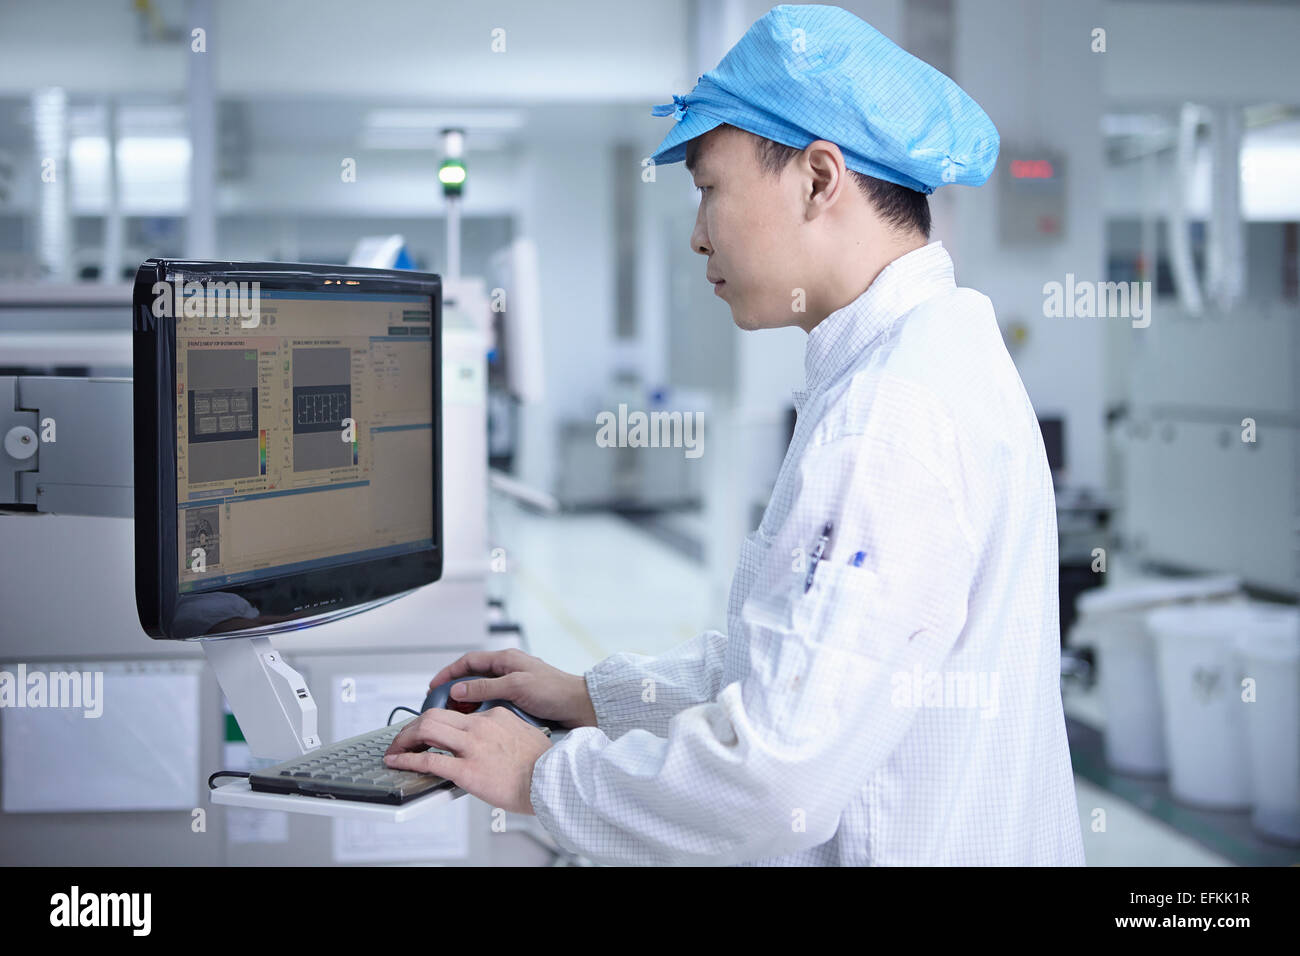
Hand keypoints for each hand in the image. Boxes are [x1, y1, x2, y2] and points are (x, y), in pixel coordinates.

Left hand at [383, 707, 550, 813]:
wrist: (553, 782)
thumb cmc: (544, 766)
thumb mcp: (524, 736)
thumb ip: (503, 733)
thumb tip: (490, 742)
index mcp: (495, 716)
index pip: (457, 712)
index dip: (437, 721)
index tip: (428, 730)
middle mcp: (480, 726)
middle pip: (434, 715)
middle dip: (413, 726)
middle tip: (404, 738)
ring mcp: (472, 746)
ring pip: (426, 729)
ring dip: (404, 739)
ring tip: (396, 749)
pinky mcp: (466, 770)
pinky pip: (427, 760)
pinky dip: (406, 759)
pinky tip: (397, 762)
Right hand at [427, 649, 598, 729]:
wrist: (580, 707)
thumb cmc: (555, 691)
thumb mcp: (516, 686)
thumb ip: (486, 687)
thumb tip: (459, 689)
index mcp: (506, 660)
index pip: (469, 662)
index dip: (449, 673)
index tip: (434, 686)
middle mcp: (508, 671)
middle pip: (473, 678)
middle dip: (455, 690)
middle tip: (441, 706)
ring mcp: (514, 686)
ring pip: (482, 693)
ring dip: (468, 704)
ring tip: (455, 718)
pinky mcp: (519, 702)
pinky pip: (494, 705)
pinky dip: (482, 713)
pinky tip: (477, 724)